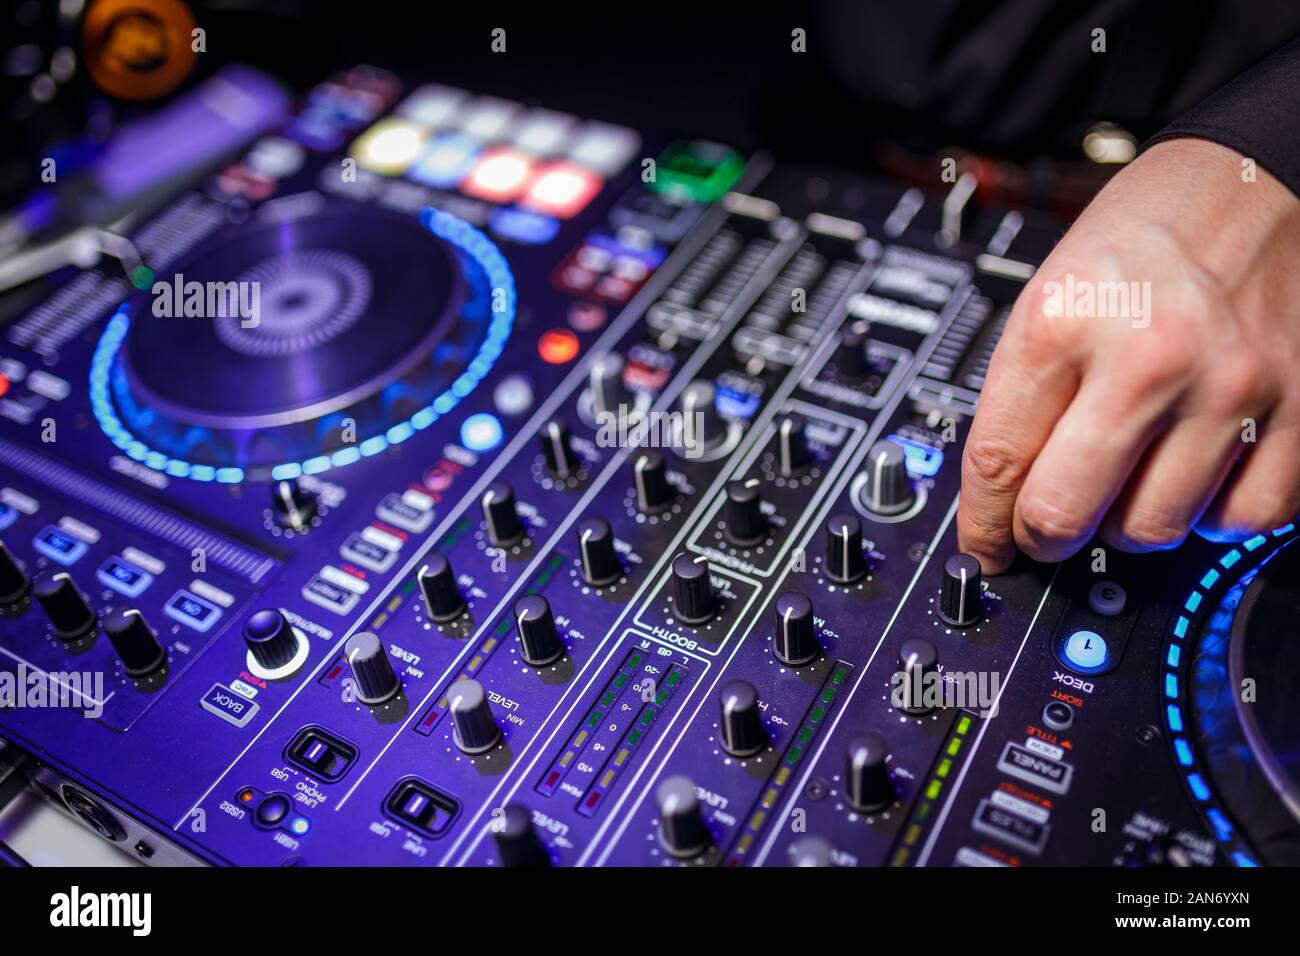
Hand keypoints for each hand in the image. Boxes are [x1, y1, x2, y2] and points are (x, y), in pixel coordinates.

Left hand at [957, 138, 1299, 573]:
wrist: (1256, 177)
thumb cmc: (1144, 236)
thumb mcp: (1050, 295)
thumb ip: (1025, 396)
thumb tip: (1003, 502)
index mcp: (1062, 322)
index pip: (996, 462)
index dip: (981, 523)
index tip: (985, 545)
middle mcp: (1146, 356)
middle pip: (1064, 513)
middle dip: (1045, 536)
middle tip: (1049, 526)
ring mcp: (1229, 385)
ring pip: (1152, 529)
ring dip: (1129, 523)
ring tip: (1130, 481)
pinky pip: (1245, 518)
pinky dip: (1215, 516)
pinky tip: (1199, 477)